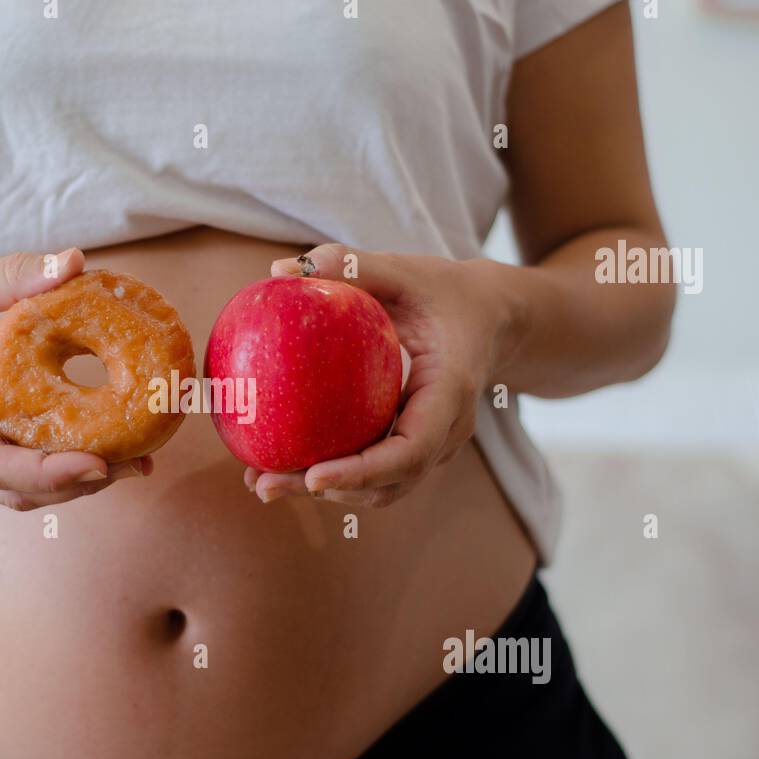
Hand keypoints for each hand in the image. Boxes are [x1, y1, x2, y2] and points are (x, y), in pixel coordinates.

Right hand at [0, 248, 149, 510]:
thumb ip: (8, 275)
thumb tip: (74, 262)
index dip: (47, 472)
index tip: (98, 462)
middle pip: (13, 491)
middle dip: (75, 486)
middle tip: (136, 464)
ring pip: (17, 492)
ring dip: (73, 486)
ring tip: (132, 464)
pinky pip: (17, 476)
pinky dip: (58, 472)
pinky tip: (102, 453)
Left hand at [246, 244, 517, 507]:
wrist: (494, 318)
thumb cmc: (447, 292)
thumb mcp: (405, 271)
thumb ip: (349, 266)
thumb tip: (279, 271)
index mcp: (450, 391)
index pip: (410, 450)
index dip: (362, 471)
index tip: (314, 477)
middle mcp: (446, 430)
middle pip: (389, 483)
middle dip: (328, 491)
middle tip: (265, 484)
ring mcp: (434, 445)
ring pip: (383, 488)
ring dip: (326, 492)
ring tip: (263, 481)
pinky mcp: (416, 446)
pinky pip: (376, 472)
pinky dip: (335, 474)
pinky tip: (284, 461)